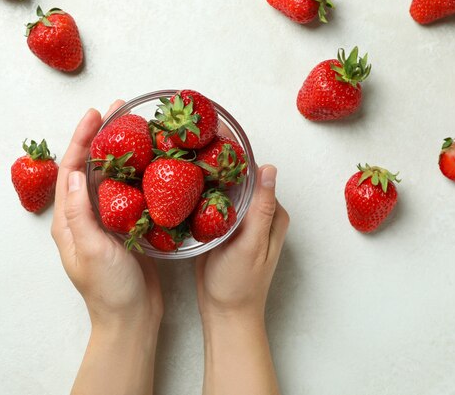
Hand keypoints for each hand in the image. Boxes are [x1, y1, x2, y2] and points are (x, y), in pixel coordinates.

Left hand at [51, 101, 162, 328]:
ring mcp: (106, 222)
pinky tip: (152, 162)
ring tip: (135, 128)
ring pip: (111, 177)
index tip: (95, 115)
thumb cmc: (109, 290)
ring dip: (121, 151)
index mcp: (69, 221)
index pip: (71, 170)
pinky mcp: (126, 228)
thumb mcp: (92, 251)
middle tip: (119, 112)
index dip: (81, 140)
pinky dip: (138, 173)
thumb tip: (76, 172)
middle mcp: (84, 217)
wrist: (131, 319)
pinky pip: (129, 193)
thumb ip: (80, 213)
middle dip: (101, 138)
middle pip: (90, 167)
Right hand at [196, 165, 288, 394]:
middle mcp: (258, 215)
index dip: (236, 158)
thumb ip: (261, 208)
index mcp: (272, 214)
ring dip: (207, 179)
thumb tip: (269, 169)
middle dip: (218, 165)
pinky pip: (211, 206)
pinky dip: (199, 197)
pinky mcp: (220, 230)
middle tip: (191, 149)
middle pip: (238, 181)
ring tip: (182, 162)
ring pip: (223, 192)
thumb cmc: (240, 284)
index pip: (256, 175)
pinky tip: (182, 189)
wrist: (223, 313)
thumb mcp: (252, 244)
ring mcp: (238, 222)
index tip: (213, 141)